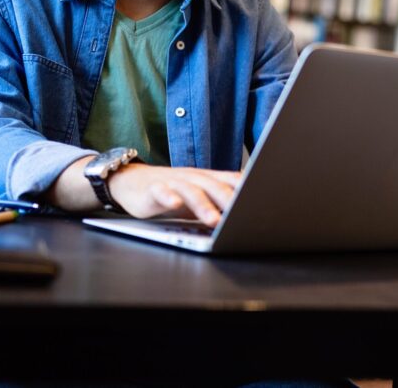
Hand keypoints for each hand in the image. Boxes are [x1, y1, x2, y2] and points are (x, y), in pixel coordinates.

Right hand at [107, 164, 241, 226]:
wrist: (135, 182)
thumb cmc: (175, 192)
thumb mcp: (201, 197)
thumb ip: (221, 203)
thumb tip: (250, 216)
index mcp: (209, 179)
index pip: (233, 181)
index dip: (247, 190)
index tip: (262, 203)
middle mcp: (194, 178)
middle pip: (215, 186)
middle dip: (229, 200)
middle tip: (241, 215)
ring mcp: (174, 182)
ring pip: (191, 191)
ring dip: (203, 205)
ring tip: (213, 220)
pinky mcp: (153, 189)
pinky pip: (161, 191)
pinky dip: (168, 196)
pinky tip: (174, 204)